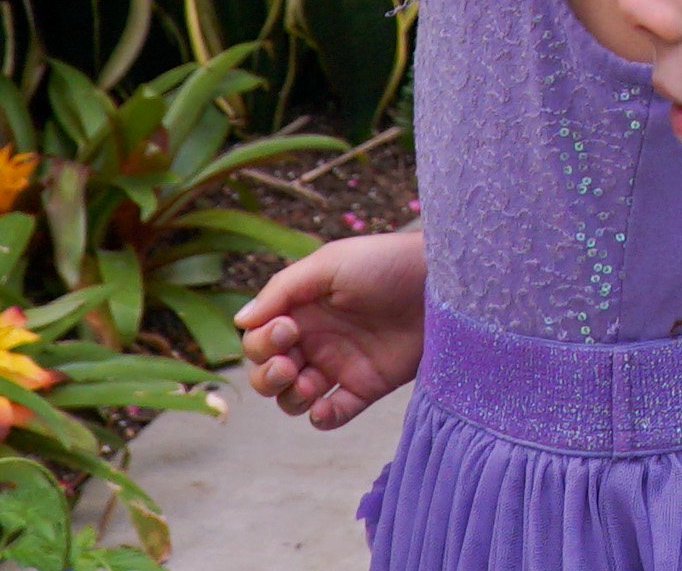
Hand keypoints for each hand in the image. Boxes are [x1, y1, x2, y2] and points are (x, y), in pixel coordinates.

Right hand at [237, 227, 425, 429]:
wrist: (441, 283)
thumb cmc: (385, 263)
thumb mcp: (328, 264)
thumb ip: (282, 290)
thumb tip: (241, 320)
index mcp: (300, 309)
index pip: (259, 340)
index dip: (262, 343)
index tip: (287, 328)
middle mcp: (315, 340)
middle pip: (268, 374)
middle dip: (267, 375)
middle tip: (290, 362)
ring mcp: (340, 365)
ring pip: (294, 398)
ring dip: (290, 397)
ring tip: (310, 383)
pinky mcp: (367, 387)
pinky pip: (334, 414)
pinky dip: (322, 418)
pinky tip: (324, 407)